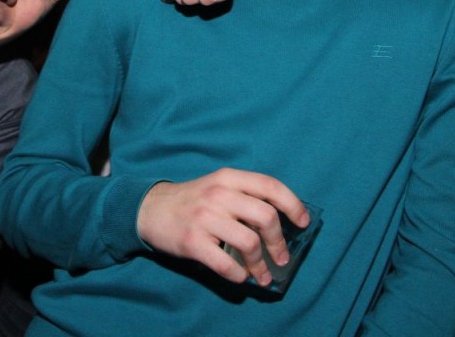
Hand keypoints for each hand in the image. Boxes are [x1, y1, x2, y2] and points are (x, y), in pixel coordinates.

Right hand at [135, 168, 308, 286]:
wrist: (151, 209)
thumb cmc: (193, 200)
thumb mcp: (219, 186)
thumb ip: (246, 197)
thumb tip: (281, 223)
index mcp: (229, 178)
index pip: (271, 186)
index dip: (293, 205)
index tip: (303, 222)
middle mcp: (219, 194)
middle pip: (266, 217)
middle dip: (279, 242)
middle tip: (282, 257)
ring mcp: (205, 218)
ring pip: (249, 243)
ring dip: (261, 264)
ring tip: (263, 274)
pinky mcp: (193, 241)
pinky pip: (226, 264)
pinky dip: (239, 275)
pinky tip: (241, 276)